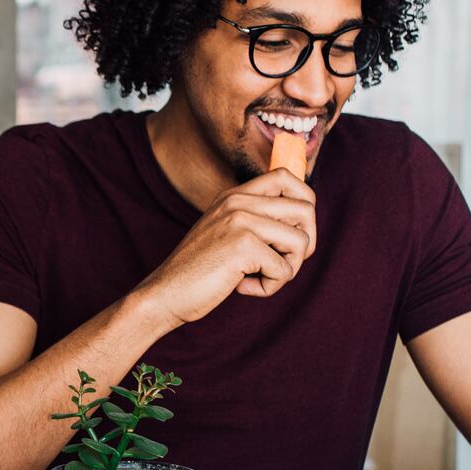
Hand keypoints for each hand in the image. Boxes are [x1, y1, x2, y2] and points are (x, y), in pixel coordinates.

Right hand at [132, 172, 317, 326]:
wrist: (165, 294)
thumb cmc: (199, 270)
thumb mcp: (225, 232)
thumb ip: (254, 219)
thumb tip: (304, 218)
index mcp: (234, 195)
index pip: (286, 176)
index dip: (304, 202)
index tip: (295, 231)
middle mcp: (238, 202)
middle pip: (305, 209)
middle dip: (305, 244)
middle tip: (282, 263)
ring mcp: (240, 221)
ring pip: (301, 241)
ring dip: (288, 269)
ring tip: (260, 277)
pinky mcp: (243, 246)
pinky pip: (284, 270)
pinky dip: (269, 287)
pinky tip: (243, 287)